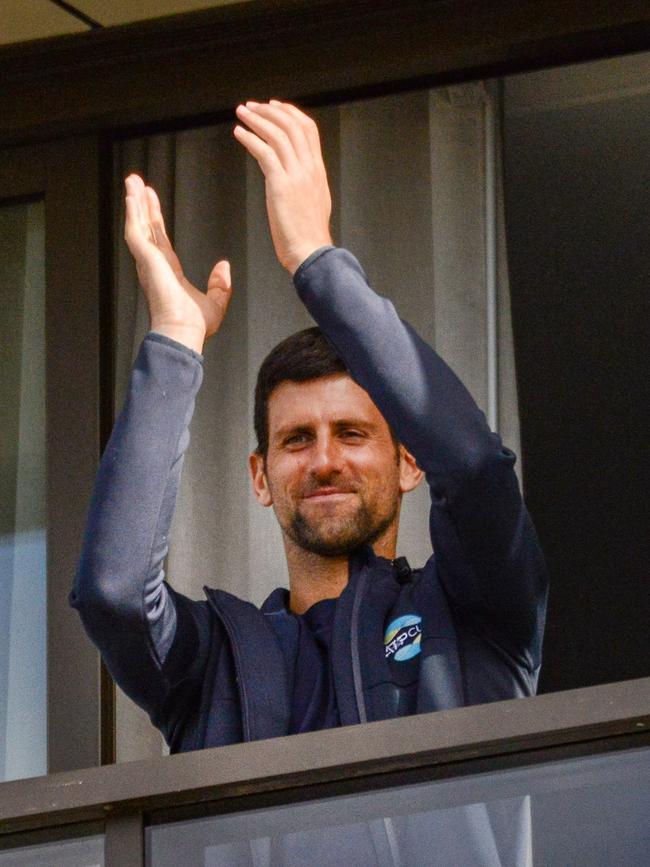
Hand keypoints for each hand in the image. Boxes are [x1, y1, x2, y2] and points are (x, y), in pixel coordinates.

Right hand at [124, 174, 232, 352]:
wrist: (184, 333)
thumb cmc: (195, 326)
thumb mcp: (216, 301)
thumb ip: (219, 284)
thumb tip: (223, 267)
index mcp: (169, 271)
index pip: (160, 239)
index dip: (155, 218)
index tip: (152, 201)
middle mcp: (154, 264)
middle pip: (146, 227)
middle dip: (141, 204)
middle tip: (137, 183)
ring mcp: (148, 262)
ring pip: (138, 224)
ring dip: (134, 202)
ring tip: (132, 180)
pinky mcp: (145, 260)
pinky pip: (135, 232)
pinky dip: (132, 213)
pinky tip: (131, 196)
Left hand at [233, 100, 332, 273]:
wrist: (311, 253)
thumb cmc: (308, 236)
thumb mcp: (313, 202)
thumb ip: (303, 183)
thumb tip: (285, 171)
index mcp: (318, 171)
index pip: (308, 129)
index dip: (290, 113)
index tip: (274, 107)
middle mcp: (309, 169)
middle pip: (292, 125)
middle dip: (270, 111)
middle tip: (253, 106)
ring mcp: (296, 176)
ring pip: (277, 135)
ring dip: (257, 119)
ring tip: (242, 113)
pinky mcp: (280, 186)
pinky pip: (264, 153)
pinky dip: (250, 139)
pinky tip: (239, 133)